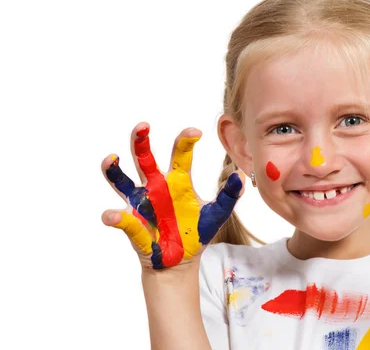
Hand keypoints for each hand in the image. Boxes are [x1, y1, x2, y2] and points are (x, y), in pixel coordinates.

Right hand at [100, 122, 244, 269]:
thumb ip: (229, 195)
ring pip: (122, 181)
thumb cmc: (197, 231)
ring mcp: (141, 204)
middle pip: (144, 158)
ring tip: (111, 158)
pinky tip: (112, 216)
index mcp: (178, 180)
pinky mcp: (132, 224)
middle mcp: (156, 186)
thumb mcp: (217, 213)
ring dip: (113, 169)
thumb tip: (242, 176)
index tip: (195, 132)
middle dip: (141, 140)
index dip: (185, 140)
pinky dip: (115, 218)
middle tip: (143, 125)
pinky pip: (122, 219)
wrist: (182, 260)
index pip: (180, 154)